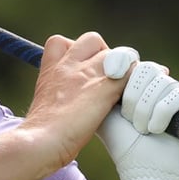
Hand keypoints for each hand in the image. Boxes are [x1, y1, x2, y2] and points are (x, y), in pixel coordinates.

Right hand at [24, 33, 127, 168]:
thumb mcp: (44, 104)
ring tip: (123, 89)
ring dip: (124, 68)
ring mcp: (87, 75)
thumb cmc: (42, 131)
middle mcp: (69, 66)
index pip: (60, 42)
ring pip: (117, 54)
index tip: (79, 67)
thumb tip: (68, 98)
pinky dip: (136, 81)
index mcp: (51, 70)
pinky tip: (132, 98)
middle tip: (107, 77)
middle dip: (103, 54)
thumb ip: (58, 92)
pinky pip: (132, 71)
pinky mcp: (106, 88)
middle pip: (92, 40)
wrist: (43, 140)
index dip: (73, 50)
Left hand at [96, 49, 178, 179]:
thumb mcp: (103, 110)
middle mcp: (160, 85)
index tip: (111, 78)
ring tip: (141, 129)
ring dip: (145, 109)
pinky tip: (155, 129)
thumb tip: (94, 63)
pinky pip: (178, 95)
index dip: (122, 68)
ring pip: (161, 82)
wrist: (144, 170)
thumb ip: (99, 86)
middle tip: (128, 118)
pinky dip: (161, 113)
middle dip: (133, 96)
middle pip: (146, 69)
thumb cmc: (122, 143)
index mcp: (139, 84)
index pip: (132, 62)